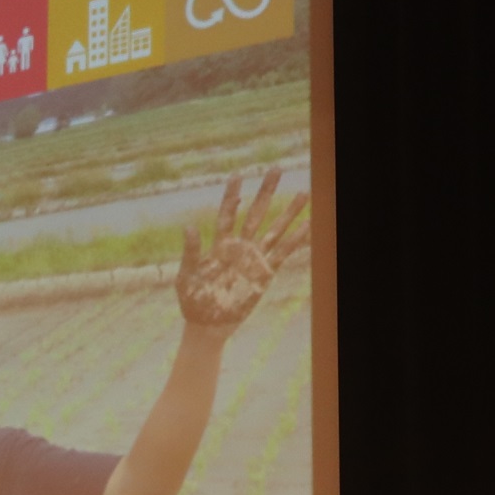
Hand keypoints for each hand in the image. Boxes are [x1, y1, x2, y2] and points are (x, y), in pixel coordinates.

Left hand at [176, 167, 311, 332]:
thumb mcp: (186, 276)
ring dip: (288, 212)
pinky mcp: (266, 274)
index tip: (238, 175)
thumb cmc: (193, 301)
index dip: (232, 195)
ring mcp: (254, 259)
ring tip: (304, 193)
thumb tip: (189, 226)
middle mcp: (240, 247)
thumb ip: (191, 252)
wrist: (208, 325)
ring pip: (275, 229)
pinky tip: (309, 225)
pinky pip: (284, 253)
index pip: (228, 213)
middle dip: (266, 191)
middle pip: (256, 213)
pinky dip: (297, 240)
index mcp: (220, 245)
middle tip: (276, 169)